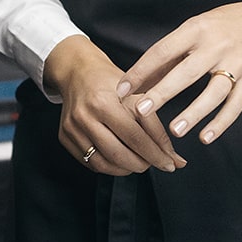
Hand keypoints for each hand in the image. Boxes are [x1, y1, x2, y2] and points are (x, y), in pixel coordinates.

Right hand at [44, 35, 183, 175]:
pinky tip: (122, 160)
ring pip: (103, 163)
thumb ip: (156, 126)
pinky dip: (110, 166)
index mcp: (104, 103)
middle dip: (143, 164)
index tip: (171, 163)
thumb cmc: (111, 81)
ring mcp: (72, 129)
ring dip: (127, 169)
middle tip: (156, 163)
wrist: (78, 72)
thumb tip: (176, 159)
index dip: (156, 154)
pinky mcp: (65, 137)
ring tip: (140, 162)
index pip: (135, 137)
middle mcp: (84, 117)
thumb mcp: (137, 94)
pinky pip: (90, 163)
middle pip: (118, 154)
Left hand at [125, 2, 241, 146]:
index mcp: (196, 29)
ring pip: (215, 91)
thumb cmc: (219, 28)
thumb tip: (136, 84)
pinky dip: (221, 122)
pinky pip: (236, 105)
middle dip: (163, 92)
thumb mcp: (192, 31)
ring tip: (175, 130)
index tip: (122, 89)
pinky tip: (206, 137)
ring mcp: (236, 64)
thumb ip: (166, 57)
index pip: (163, 51)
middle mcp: (217, 46)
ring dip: (194, 112)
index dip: (141, 71)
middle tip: (141, 110)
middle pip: (188, 72)